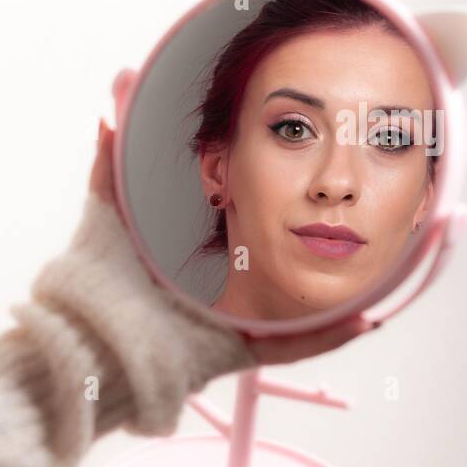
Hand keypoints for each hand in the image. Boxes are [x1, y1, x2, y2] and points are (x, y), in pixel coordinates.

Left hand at [88, 115, 376, 365]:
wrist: (84, 334)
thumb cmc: (90, 281)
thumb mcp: (106, 213)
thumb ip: (108, 164)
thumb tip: (108, 113)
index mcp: (189, 269)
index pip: (246, 248)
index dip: (279, 229)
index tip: (310, 197)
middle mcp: (213, 299)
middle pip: (280, 282)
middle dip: (323, 265)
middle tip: (360, 237)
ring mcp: (226, 329)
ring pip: (296, 315)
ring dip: (339, 299)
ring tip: (381, 278)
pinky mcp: (231, 352)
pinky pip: (288, 347)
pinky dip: (324, 335)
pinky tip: (360, 318)